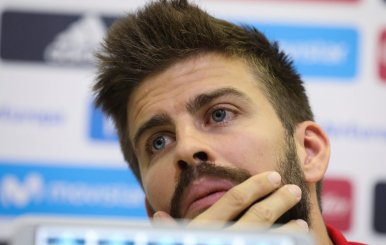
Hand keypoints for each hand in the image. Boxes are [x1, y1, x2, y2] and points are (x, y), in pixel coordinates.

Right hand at [153, 171, 308, 231]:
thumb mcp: (174, 243)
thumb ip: (168, 232)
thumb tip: (157, 215)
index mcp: (206, 227)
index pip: (234, 199)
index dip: (256, 185)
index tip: (273, 176)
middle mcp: (225, 237)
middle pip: (258, 215)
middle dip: (278, 200)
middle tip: (293, 189)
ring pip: (269, 236)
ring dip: (288, 229)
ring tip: (301, 221)